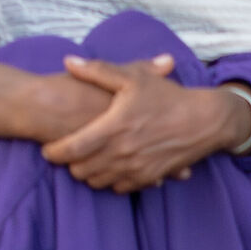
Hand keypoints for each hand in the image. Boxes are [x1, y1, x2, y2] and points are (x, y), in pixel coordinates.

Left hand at [39, 54, 250, 191]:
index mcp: (114, 128)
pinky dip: (109, 180)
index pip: (72, 149)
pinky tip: (108, 166)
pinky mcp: (149, 179)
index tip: (46, 148)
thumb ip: (98, 71)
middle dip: (69, 164)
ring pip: (98, 182)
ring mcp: (137, 170)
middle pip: (81, 170)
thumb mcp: (132, 78)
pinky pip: (120, 188)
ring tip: (84, 159)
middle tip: (65, 152)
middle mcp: (123, 154)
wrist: (204, 120)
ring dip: (88, 173)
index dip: (53, 152)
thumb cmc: (166, 96)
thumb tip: (68, 61)